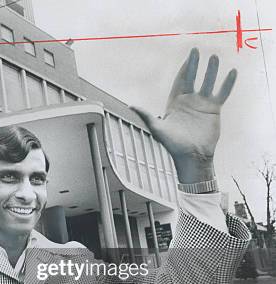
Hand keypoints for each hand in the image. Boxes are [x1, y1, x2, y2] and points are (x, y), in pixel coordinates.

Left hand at [131, 48, 236, 182]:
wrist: (191, 156)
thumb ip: (146, 115)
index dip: (183, 69)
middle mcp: (189, 101)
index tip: (187, 56)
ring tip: (214, 57)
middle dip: (195, 64)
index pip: (180, 81)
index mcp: (175, 103)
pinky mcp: (214, 110)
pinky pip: (222, 93)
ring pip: (208, 83)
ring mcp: (202, 104)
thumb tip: (130, 106)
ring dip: (211, 71)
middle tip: (197, 49)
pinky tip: (232, 72)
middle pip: (193, 78)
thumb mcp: (157, 128)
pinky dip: (227, 83)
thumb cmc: (172, 144)